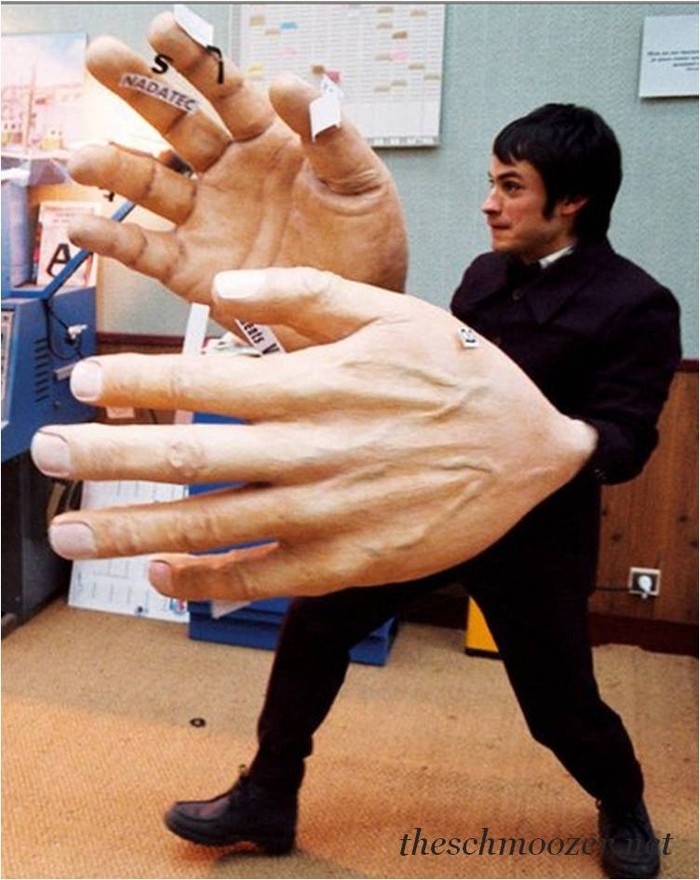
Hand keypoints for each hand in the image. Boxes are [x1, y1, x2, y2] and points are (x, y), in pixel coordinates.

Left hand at [31, 268, 596, 601]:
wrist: (529, 451)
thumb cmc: (459, 376)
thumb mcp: (394, 309)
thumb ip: (305, 291)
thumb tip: (225, 284)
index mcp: (319, 382)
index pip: (204, 380)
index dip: (134, 381)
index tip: (81, 383)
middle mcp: (313, 449)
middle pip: (191, 457)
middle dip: (106, 457)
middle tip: (44, 454)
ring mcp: (329, 514)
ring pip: (213, 526)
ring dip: (132, 531)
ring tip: (71, 533)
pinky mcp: (348, 562)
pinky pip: (263, 579)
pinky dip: (207, 583)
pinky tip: (162, 577)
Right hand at [67, 12, 406, 337]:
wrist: (355, 314)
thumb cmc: (365, 247)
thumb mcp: (363, 186)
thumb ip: (331, 137)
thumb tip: (290, 83)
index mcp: (267, 146)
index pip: (225, 94)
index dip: (195, 62)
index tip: (165, 30)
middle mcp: (227, 177)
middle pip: (174, 126)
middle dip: (138, 91)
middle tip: (102, 58)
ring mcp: (206, 222)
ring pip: (150, 185)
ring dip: (113, 167)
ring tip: (83, 157)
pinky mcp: (193, 269)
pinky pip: (146, 251)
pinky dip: (113, 242)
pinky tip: (84, 227)